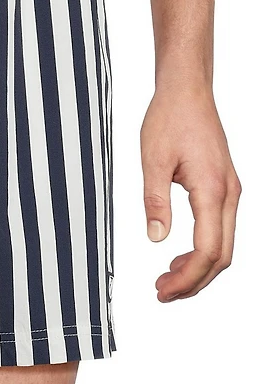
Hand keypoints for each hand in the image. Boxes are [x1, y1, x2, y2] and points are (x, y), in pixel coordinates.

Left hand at [140, 84, 239, 301]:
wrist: (187, 91)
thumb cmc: (170, 118)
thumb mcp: (153, 160)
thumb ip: (155, 201)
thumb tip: (156, 238)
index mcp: (213, 190)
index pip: (207, 250)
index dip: (187, 277)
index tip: (163, 290)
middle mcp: (229, 194)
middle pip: (221, 255)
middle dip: (194, 281)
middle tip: (163, 292)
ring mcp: (230, 191)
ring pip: (223, 244)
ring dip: (199, 267)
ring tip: (168, 278)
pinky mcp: (224, 186)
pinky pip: (220, 228)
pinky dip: (203, 248)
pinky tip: (180, 253)